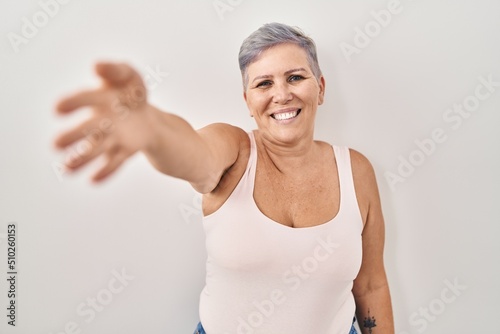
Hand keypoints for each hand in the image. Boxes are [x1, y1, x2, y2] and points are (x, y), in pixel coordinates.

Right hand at [54, 62, 157, 181]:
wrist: (149, 117)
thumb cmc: (132, 94)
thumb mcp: (128, 76)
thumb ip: (114, 69)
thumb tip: (96, 66)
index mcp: (98, 100)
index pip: (84, 99)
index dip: (72, 103)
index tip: (58, 109)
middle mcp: (101, 121)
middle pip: (86, 129)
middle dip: (72, 137)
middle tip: (55, 145)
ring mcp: (113, 137)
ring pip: (96, 149)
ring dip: (82, 159)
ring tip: (67, 169)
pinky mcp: (126, 150)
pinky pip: (115, 161)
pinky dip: (106, 171)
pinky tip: (93, 180)